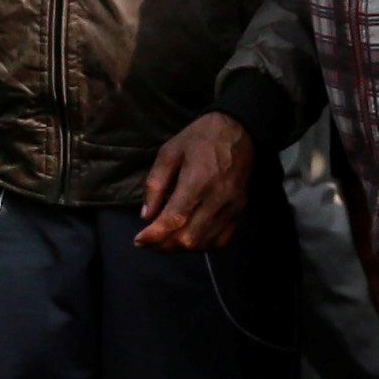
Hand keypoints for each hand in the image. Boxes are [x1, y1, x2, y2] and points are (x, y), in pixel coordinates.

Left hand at [134, 111, 253, 250]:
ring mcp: (231, 206)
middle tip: (149, 241)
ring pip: (205, 243)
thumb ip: (155, 184)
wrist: (237, 130)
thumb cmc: (198, 138)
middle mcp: (217, 198)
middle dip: (164, 245)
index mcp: (197, 181)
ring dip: (181, 248)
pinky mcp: (240, 210)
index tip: (138, 241)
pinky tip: (189, 238)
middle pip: (189, 238)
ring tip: (165, 241)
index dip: (154, 235)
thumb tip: (146, 215)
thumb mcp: (168, 153)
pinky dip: (203, 245)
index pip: (174, 219)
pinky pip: (222, 239)